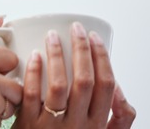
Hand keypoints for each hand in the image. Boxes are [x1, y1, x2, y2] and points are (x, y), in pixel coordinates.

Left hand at [13, 23, 135, 127]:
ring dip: (56, 57)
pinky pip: (31, 95)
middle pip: (85, 81)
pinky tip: (34, 56)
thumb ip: (118, 118)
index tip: (94, 38)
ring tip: (52, 36)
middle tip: (75, 30)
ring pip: (58, 86)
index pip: (106, 85)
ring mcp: (53, 125)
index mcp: (98, 124)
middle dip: (82, 50)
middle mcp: (78, 124)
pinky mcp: (28, 125)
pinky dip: (33, 73)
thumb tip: (121, 92)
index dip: (102, 58)